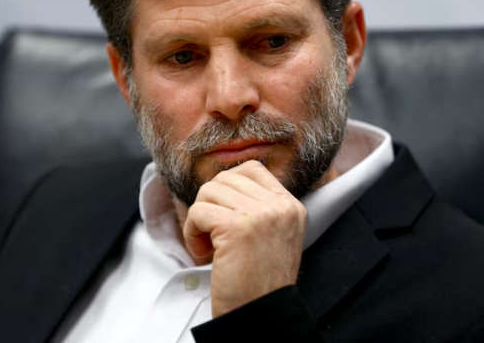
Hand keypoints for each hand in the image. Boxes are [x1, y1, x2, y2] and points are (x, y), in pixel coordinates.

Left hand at [182, 160, 307, 317]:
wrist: (261, 315)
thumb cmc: (259, 282)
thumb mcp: (273, 236)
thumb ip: (260, 207)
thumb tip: (224, 183)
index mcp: (291, 206)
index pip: (253, 169)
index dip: (229, 188)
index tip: (225, 218)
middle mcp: (280, 206)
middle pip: (226, 178)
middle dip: (211, 204)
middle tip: (214, 235)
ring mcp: (260, 214)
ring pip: (209, 191)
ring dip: (199, 219)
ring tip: (210, 247)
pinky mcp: (236, 227)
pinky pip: (198, 211)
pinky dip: (191, 233)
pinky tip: (204, 254)